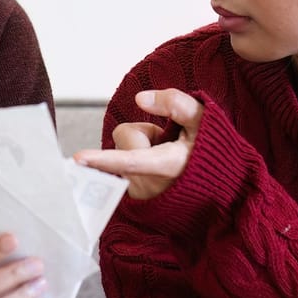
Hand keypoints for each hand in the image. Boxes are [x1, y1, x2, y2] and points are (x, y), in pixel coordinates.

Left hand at [73, 89, 202, 199]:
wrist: (218, 186)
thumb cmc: (210, 150)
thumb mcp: (204, 120)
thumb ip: (176, 104)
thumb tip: (139, 99)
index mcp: (167, 165)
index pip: (130, 159)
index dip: (103, 158)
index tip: (79, 159)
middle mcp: (149, 184)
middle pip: (125, 138)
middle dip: (142, 135)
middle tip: (168, 143)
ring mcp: (140, 194)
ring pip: (122, 151)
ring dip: (140, 149)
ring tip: (165, 158)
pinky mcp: (134, 198)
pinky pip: (122, 167)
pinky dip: (137, 163)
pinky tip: (158, 170)